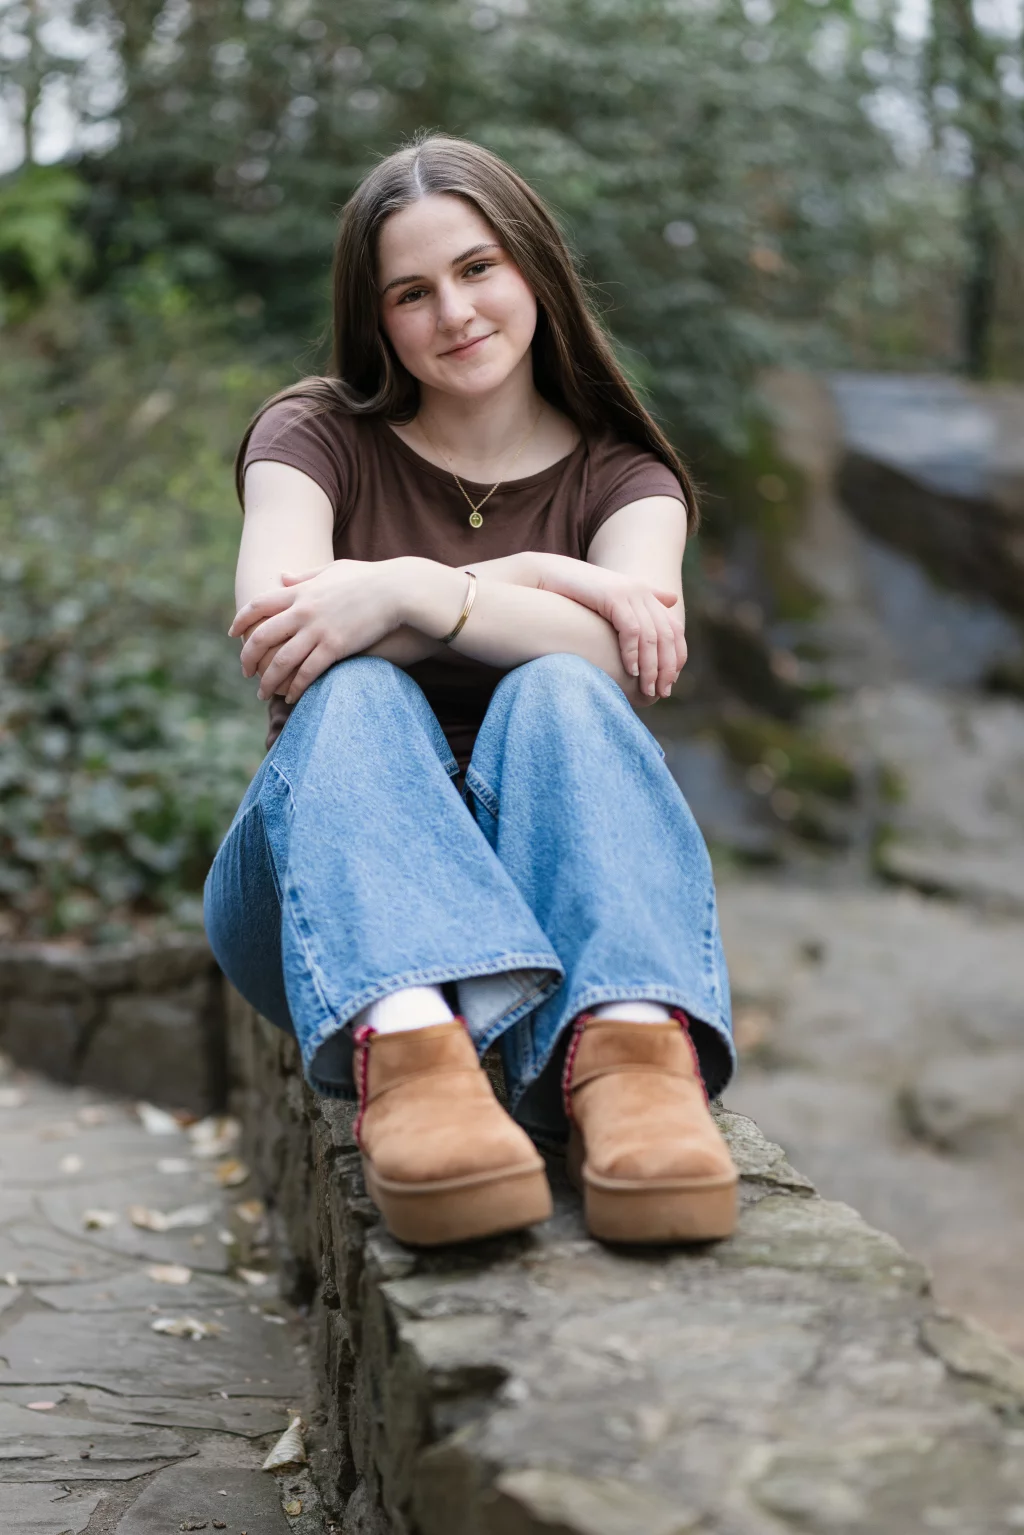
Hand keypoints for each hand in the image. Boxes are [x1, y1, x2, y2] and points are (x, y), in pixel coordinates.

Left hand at [229, 559, 404, 704]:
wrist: (397, 589)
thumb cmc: (369, 578)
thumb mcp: (332, 570)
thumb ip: (304, 576)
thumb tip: (282, 576)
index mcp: (299, 591)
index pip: (257, 605)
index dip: (241, 621)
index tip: (234, 635)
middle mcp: (302, 611)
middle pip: (262, 637)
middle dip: (248, 658)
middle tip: (246, 672)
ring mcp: (318, 630)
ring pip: (281, 661)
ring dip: (268, 681)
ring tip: (263, 693)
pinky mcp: (335, 647)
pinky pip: (308, 673)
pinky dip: (296, 688)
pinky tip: (291, 698)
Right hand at [533, 557, 685, 698]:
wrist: (552, 576)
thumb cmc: (579, 595)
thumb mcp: (614, 601)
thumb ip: (642, 604)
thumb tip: (673, 600)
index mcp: (647, 594)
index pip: (675, 630)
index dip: (676, 657)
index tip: (669, 682)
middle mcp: (643, 592)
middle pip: (667, 636)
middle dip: (666, 667)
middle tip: (662, 692)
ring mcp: (630, 593)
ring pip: (651, 637)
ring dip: (651, 667)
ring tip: (647, 688)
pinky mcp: (614, 597)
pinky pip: (631, 630)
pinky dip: (632, 653)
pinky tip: (630, 671)